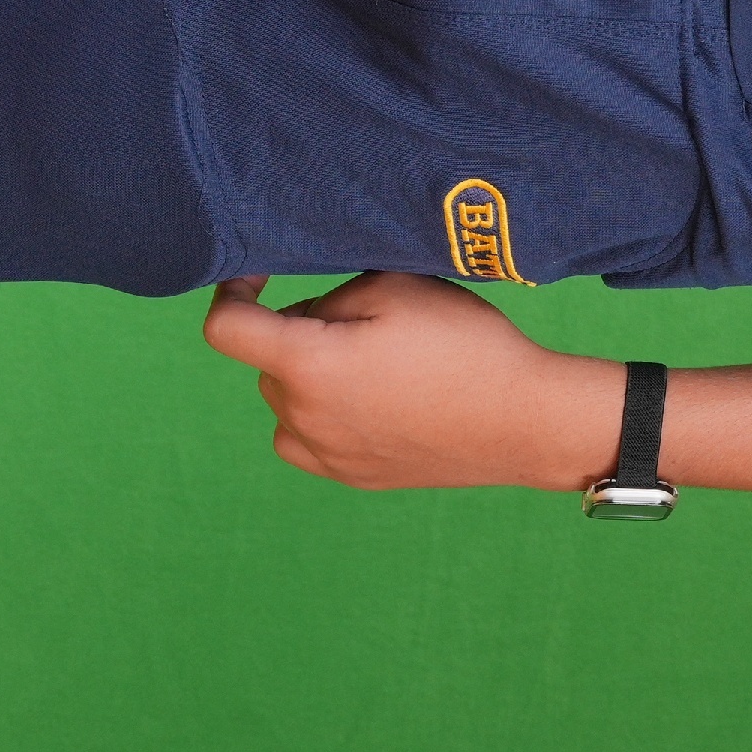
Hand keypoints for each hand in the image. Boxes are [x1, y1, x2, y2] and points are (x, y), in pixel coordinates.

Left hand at [202, 272, 614, 490]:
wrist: (525, 421)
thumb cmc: (467, 346)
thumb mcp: (398, 287)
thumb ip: (331, 294)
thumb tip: (305, 316)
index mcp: (307, 365)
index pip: (226, 329)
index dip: (232, 291)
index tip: (257, 275)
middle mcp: (303, 418)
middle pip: (269, 360)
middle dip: (300, 332)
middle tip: (369, 320)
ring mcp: (325, 455)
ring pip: (288, 400)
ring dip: (310, 376)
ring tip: (378, 363)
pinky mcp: (351, 476)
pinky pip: (309, 437)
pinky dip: (324, 414)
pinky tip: (376, 401)